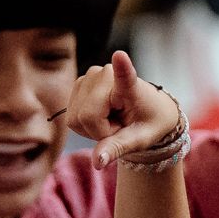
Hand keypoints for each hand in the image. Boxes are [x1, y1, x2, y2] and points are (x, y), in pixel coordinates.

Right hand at [66, 52, 182, 169]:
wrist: (145, 110)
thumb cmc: (147, 122)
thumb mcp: (139, 140)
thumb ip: (118, 148)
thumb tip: (97, 162)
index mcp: (130, 85)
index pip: (124, 75)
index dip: (121, 67)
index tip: (120, 55)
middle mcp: (104, 74)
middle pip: (85, 117)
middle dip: (101, 132)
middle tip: (119, 125)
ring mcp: (88, 77)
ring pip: (74, 119)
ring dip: (92, 129)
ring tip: (112, 120)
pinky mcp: (78, 84)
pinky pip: (71, 118)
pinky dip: (85, 125)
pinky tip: (101, 117)